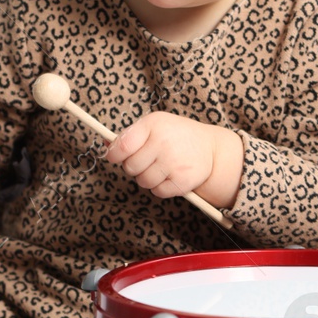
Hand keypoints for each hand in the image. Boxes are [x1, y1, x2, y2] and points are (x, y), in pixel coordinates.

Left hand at [103, 112, 243, 209]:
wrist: (211, 149)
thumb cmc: (177, 136)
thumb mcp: (155, 126)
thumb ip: (130, 136)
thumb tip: (106, 147)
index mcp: (153, 125)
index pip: (123, 146)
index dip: (114, 155)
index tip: (115, 157)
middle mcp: (163, 143)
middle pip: (130, 167)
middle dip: (135, 167)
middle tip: (148, 160)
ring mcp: (173, 163)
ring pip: (143, 182)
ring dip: (148, 178)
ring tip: (161, 167)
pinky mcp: (182, 181)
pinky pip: (157, 192)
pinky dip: (160, 187)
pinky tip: (170, 175)